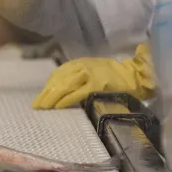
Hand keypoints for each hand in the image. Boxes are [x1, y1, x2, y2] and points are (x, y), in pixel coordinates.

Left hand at [33, 43, 154, 108]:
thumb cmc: (113, 77)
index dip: (47, 87)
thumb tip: (58, 91)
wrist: (135, 75)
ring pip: (64, 86)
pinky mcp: (96, 84)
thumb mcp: (92, 71)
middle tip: (37, 106)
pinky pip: (76, 93)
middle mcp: (82, 66)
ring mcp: (89, 75)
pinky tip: (58, 107)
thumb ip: (77, 78)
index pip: (57, 75)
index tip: (39, 98)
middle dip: (46, 94)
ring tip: (44, 108)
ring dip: (52, 98)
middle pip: (58, 80)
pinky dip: (65, 100)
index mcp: (79, 63)